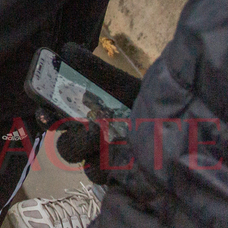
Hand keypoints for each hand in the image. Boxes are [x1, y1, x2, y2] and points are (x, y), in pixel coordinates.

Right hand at [32, 43, 141, 184]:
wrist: (183, 125)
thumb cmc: (146, 104)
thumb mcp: (122, 84)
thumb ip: (95, 70)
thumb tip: (67, 50)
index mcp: (82, 116)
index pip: (52, 117)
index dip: (44, 116)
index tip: (45, 111)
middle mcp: (88, 139)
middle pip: (65, 146)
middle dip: (74, 139)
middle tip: (93, 130)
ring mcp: (102, 160)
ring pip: (82, 163)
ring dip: (92, 154)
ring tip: (113, 142)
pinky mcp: (117, 177)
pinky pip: (101, 176)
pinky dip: (109, 168)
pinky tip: (125, 161)